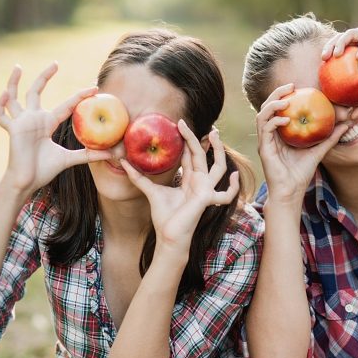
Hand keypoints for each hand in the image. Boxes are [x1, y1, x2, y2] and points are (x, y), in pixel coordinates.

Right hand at [0, 63, 112, 195]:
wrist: (27, 181)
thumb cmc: (44, 170)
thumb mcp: (70, 159)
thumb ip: (89, 155)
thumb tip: (113, 154)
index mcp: (48, 123)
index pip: (66, 105)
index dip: (80, 96)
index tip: (94, 88)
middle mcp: (34, 118)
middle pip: (37, 91)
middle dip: (45, 77)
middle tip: (56, 63)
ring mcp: (21, 122)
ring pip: (14, 97)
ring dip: (13, 82)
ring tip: (18, 67)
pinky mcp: (12, 129)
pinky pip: (1, 115)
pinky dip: (0, 104)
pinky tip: (4, 94)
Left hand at [121, 121, 238, 253]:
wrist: (168, 235)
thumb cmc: (164, 216)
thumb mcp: (150, 191)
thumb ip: (139, 177)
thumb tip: (123, 162)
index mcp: (190, 180)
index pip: (190, 156)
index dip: (186, 140)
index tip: (179, 124)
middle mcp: (200, 182)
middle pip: (202, 155)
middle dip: (199, 138)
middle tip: (189, 123)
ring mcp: (206, 190)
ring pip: (218, 166)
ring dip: (218, 150)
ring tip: (214, 134)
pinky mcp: (207, 198)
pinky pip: (226, 195)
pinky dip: (233, 187)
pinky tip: (234, 176)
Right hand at [256, 83, 348, 204]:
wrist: (291, 192)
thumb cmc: (302, 174)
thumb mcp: (319, 151)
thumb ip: (330, 137)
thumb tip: (347, 123)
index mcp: (280, 133)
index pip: (279, 109)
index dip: (286, 95)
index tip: (298, 87)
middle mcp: (270, 135)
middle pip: (268, 107)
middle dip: (277, 93)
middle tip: (291, 86)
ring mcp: (265, 141)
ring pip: (262, 115)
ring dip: (272, 104)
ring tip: (286, 99)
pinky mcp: (264, 149)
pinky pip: (265, 129)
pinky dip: (274, 121)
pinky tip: (285, 119)